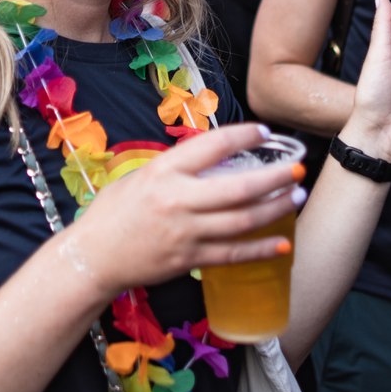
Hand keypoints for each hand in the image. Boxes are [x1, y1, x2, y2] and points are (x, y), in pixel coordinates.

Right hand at [65, 123, 302, 295]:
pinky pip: (233, 254)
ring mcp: (186, 232)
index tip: (264, 132)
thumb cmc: (112, 213)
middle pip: (239, 187)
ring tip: (297, 196)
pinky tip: (282, 243)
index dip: (244, 136)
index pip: (213, 145)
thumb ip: (175, 168)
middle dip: (274, 177)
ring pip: (242, 221)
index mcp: (164, 171)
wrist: (93, 257)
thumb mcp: (140, 176)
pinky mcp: (189, 259)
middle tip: (298, 168)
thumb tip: (210, 159)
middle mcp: (178, 199)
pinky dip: (260, 249)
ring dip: (275, 208)